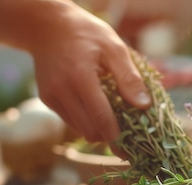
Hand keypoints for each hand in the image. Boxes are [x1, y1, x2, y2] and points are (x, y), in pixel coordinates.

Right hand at [28, 4, 150, 144]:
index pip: (101, 118)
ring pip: (80, 129)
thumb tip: (144, 105)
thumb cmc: (87, 34)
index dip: (117, 137)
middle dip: (110, 135)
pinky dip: (86, 120)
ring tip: (115, 117)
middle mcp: (61, 90)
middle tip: (129, 132)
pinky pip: (71, 121)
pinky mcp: (47, 100)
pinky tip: (97, 106)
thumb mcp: (114, 48)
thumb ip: (129, 77)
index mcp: (80, 77)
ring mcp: (51, 97)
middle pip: (90, 130)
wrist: (48, 27)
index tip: (132, 151)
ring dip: (98, 129)